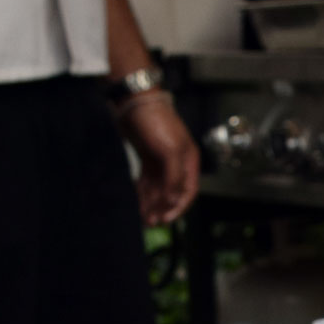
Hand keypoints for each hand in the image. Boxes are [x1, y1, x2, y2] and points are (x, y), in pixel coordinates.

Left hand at [118, 94, 199, 224]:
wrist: (134, 101)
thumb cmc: (156, 122)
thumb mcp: (170, 150)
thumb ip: (174, 177)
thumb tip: (174, 201)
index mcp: (189, 161)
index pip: (188, 191)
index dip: (178, 207)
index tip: (166, 219)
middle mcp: (178, 163)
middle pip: (172, 193)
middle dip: (162, 208)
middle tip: (151, 222)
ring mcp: (162, 161)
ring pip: (159, 189)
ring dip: (152, 204)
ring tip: (143, 217)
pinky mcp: (147, 158)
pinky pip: (147, 181)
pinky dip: (144, 193)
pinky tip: (138, 203)